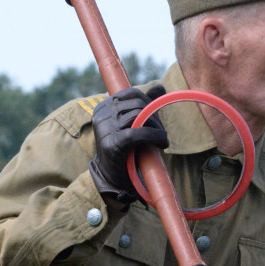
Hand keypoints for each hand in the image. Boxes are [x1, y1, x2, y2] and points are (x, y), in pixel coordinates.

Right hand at [89, 85, 168, 206]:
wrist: (112, 178)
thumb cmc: (125, 150)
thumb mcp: (132, 125)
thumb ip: (143, 106)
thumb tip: (160, 87)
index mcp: (103, 107)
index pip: (132, 93)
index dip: (150, 103)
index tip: (155, 119)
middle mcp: (101, 115)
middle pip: (138, 105)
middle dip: (155, 118)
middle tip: (161, 133)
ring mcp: (105, 128)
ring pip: (140, 117)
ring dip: (157, 128)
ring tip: (161, 140)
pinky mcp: (113, 143)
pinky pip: (140, 132)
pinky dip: (156, 136)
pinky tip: (162, 144)